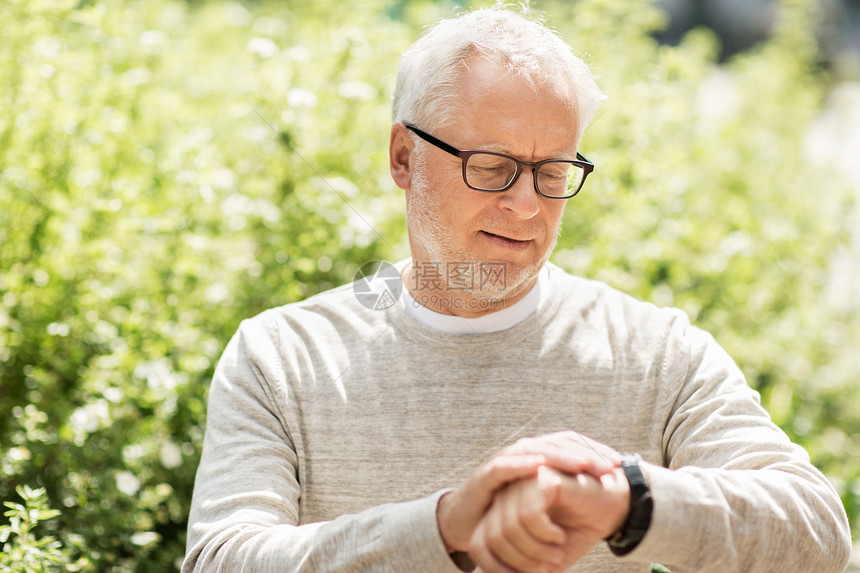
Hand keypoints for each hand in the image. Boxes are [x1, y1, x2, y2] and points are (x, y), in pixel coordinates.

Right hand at [437, 432, 618, 553]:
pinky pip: (505, 466)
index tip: (619, 464)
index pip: (570, 443)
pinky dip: (522, 464)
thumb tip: (605, 489)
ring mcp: (505, 460)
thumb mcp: (543, 500)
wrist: (468, 522)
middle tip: (608, 465)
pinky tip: (540, 466)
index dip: (595, 450)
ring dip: (560, 456)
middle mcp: (523, 452)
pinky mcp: (486, 475)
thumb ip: (566, 491)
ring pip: (535, 450)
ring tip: (583, 463)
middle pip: (557, 444)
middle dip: (585, 453)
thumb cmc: (508, 511)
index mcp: (539, 455)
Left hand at [469, 466, 629, 572]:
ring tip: (556, 551)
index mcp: (502, 511)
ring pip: (509, 526)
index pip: (479, 544)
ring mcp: (522, 482)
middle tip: (547, 567)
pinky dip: (544, 534)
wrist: (611, 506)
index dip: (496, 567)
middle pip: (492, 537)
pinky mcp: (541, 476)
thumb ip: (522, 569)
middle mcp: (506, 494)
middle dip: (520, 561)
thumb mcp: (545, 557)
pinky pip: (528, 513)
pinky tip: (559, 535)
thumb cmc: (576, 529)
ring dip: (535, 551)